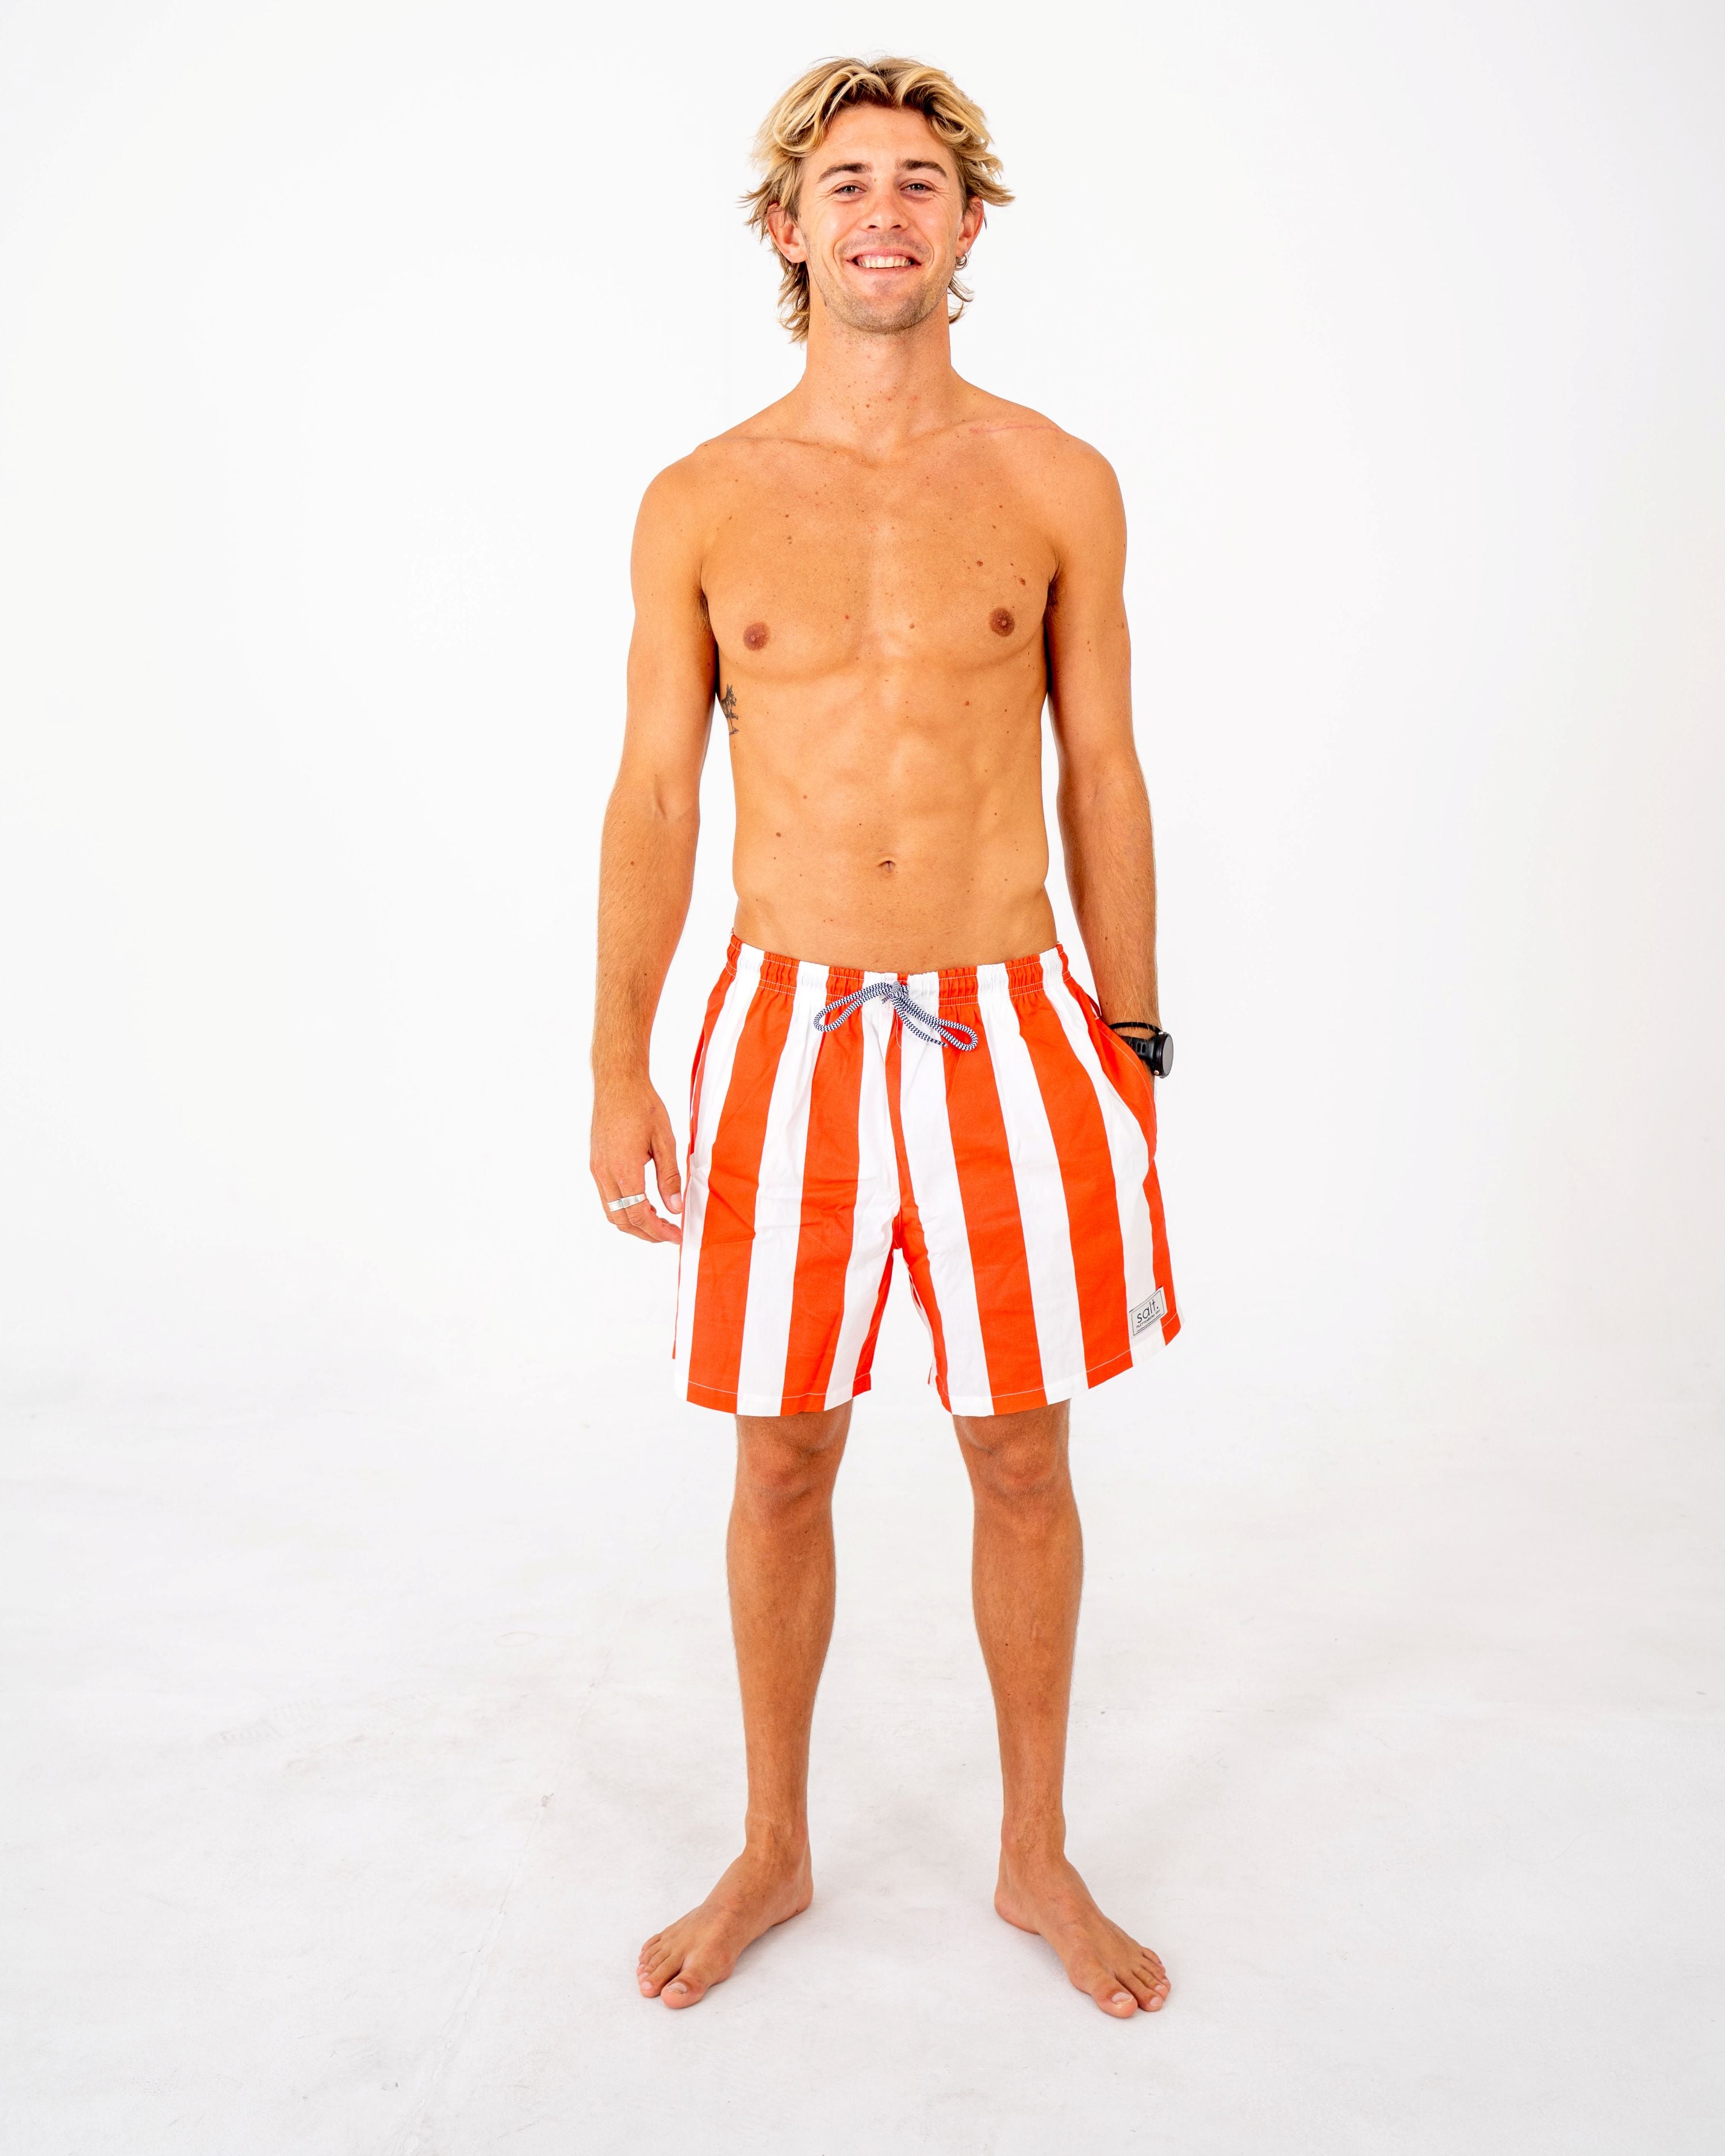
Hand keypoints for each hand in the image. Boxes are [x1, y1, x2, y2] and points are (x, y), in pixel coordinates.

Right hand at [590, 1076, 682, 1243]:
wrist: (617, 1083)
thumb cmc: (642, 1105)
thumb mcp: (665, 1140)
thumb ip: (669, 1177)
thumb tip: (675, 1207)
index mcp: (623, 1169)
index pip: (638, 1215)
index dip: (658, 1231)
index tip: (676, 1236)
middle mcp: (604, 1173)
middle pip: (622, 1220)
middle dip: (647, 1233)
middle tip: (670, 1234)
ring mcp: (597, 1169)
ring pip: (612, 1212)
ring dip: (634, 1223)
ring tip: (659, 1222)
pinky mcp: (595, 1164)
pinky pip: (607, 1198)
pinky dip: (625, 1209)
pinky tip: (643, 1204)